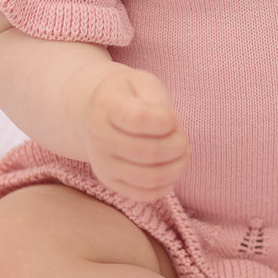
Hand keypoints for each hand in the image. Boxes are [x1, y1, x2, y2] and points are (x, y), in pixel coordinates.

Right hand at [82, 67, 189, 200]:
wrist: (95, 114)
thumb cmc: (128, 96)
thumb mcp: (143, 82)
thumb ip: (158, 100)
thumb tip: (169, 127)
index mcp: (106, 104)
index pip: (140, 119)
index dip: (167, 120)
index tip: (172, 117)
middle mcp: (98, 136)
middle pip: (149, 152)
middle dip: (178, 145)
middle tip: (182, 137)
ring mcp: (102, 163)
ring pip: (150, 178)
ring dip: (177, 167)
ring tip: (181, 153)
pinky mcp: (110, 182)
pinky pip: (145, 194)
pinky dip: (168, 184)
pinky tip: (171, 168)